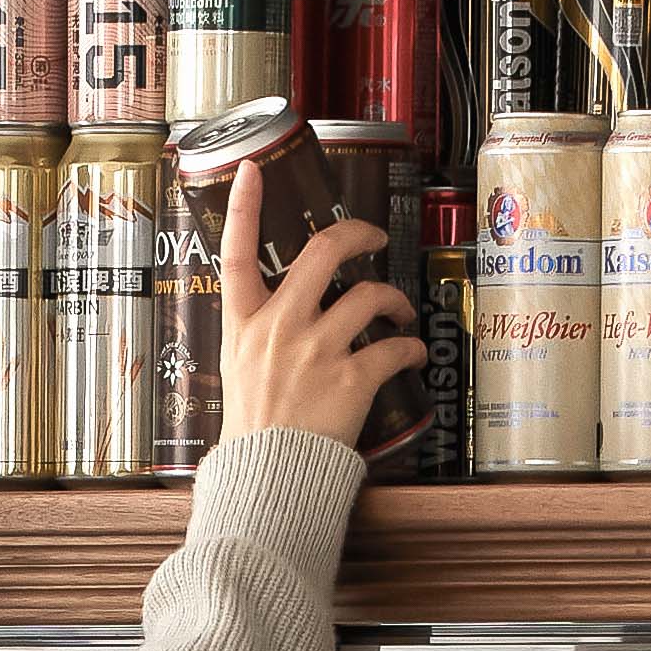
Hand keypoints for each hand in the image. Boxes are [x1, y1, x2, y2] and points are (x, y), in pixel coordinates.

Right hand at [219, 189, 421, 457]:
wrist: (267, 481)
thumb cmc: (254, 432)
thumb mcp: (239, 371)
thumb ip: (260, 335)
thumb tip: (282, 315)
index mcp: (244, 324)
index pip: (236, 253)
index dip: (244, 205)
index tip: (255, 169)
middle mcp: (280, 328)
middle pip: (323, 253)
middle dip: (357, 233)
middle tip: (373, 236)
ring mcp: (316, 351)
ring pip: (370, 295)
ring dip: (395, 299)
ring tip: (400, 311)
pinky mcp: (351, 379)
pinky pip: (395, 347)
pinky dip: (412, 347)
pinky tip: (414, 353)